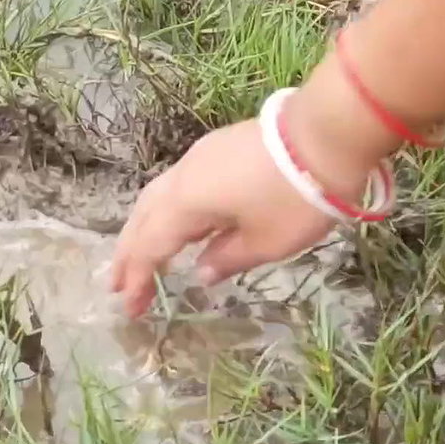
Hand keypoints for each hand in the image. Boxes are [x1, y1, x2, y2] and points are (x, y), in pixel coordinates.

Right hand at [108, 78, 396, 317]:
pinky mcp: (217, 149)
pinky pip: (176, 185)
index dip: (138, 279)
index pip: (151, 247)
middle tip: (117, 285)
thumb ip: (227, 258)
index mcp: (186, 203)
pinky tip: (177, 224)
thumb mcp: (266, 242)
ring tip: (138, 256)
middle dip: (128, 253)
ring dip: (143, 228)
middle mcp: (182, 178)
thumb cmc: (295, 198)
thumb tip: (202, 271)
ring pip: (156, 197)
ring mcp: (198, 158)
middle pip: (143, 218)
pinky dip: (165, 211)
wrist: (327, 134)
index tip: (131, 309)